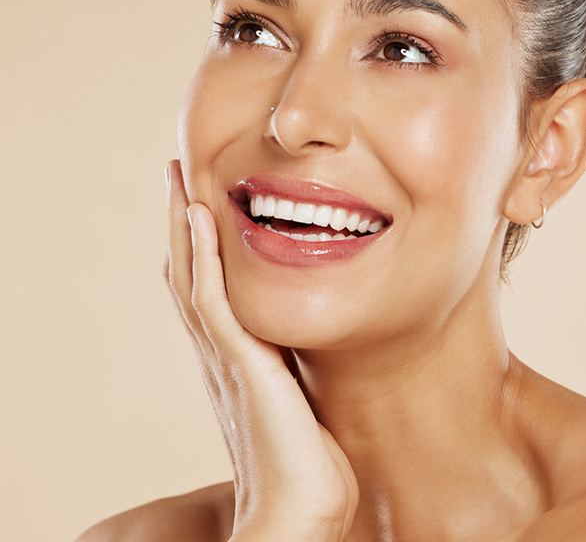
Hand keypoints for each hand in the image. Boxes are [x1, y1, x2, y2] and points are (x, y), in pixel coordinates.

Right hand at [163, 160, 358, 540]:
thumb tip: (311, 345)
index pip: (206, 291)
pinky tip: (201, 216)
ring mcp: (222, 356)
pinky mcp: (237, 362)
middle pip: (188, 274)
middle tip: (177, 176)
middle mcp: (219, 353)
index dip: (197, 247)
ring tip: (178, 178)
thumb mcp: (302, 397)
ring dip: (183, 224)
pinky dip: (201, 255)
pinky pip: (211, 297)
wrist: (302, 510)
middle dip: (182, 223)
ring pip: (190, 276)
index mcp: (234, 359)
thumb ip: (295, 367)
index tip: (199, 204)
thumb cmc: (309, 465)